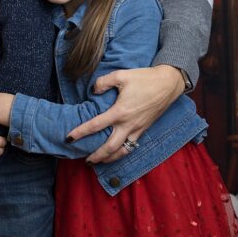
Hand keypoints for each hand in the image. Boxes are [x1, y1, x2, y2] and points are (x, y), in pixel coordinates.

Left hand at [65, 65, 184, 163]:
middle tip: (85, 160)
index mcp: (120, 111)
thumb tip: (93, 91)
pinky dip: (122, 153)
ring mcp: (138, 129)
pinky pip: (132, 146)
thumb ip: (103, 82)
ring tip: (99, 161)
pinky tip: (116, 153)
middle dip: (96, 156)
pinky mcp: (144, 129)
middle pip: (109, 147)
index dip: (81, 132)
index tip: (69, 137)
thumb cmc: (144, 78)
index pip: (96, 125)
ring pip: (122, 151)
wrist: (168, 84)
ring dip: (109, 159)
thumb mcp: (121, 75)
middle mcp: (128, 124)